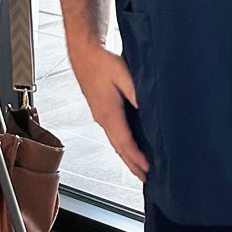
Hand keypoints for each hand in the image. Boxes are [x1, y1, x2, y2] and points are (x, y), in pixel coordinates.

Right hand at [67, 38, 148, 180]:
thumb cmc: (100, 61)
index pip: (124, 142)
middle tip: (145, 178)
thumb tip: (146, 107)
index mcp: (108, 112)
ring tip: (139, 169)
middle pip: (119, 149)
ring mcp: (100, 116)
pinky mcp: (101, 111)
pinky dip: (122, 146)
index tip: (148, 168)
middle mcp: (102, 118)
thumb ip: (135, 91)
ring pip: (115, 143)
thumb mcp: (122, 73)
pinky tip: (128, 148)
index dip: (137, 158)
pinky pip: (113, 135)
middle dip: (132, 165)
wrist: (83, 52)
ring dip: (127, 157)